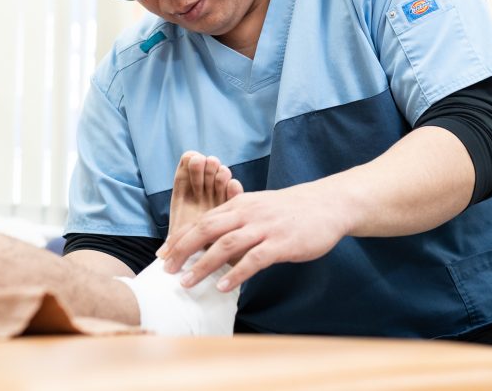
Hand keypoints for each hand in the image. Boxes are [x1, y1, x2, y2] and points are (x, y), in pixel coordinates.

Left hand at [160, 180, 349, 291]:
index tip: (163, 253)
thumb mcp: (260, 208)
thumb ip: (237, 221)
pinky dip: (236, 273)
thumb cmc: (292, 210)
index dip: (180, 237)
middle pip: (207, 228)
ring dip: (203, 264)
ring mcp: (265, 227)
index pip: (202, 219)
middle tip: (167, 269)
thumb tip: (212, 243)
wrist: (328, 204)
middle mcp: (248, 213)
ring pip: (226, 244)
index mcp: (240, 204)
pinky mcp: (281, 243)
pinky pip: (254, 259)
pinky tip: (223, 286)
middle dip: (183, 249)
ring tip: (187, 282)